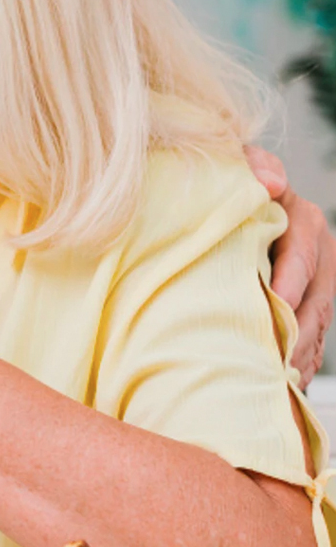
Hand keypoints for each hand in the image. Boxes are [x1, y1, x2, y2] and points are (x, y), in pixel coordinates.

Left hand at [246, 146, 334, 388]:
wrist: (228, 202)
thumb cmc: (227, 184)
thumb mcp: (238, 166)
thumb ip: (254, 166)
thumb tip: (273, 182)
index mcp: (302, 219)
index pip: (302, 257)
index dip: (290, 284)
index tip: (275, 307)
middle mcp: (318, 250)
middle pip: (315, 300)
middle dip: (296, 332)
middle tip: (274, 360)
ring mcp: (317, 280)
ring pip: (316, 323)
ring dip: (298, 352)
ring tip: (277, 378)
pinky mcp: (309, 303)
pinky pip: (311, 336)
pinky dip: (298, 358)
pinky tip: (283, 381)